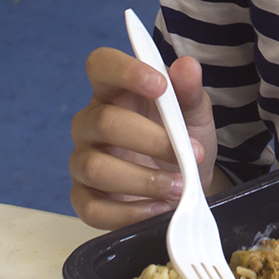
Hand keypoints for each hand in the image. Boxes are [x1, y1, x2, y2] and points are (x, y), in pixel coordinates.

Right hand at [69, 45, 219, 228]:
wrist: (188, 182)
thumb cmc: (184, 138)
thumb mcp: (195, 114)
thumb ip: (189, 91)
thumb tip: (187, 66)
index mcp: (114, 91)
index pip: (101, 65)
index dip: (125, 71)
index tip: (160, 86)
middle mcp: (91, 122)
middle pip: (104, 122)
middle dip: (152, 140)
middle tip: (189, 154)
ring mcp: (83, 160)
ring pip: (97, 168)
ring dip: (144, 180)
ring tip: (179, 187)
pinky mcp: (84, 198)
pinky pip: (93, 209)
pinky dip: (130, 213)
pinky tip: (159, 208)